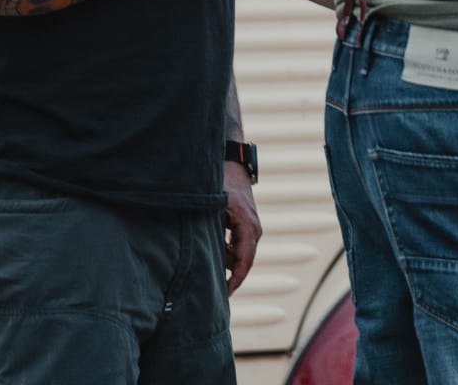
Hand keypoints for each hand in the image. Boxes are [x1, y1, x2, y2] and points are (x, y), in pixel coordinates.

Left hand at [222, 159, 261, 295]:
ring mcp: (250, 226)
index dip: (235, 280)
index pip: (245, 261)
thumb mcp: (213, 206)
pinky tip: (213, 263)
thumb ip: (210, 230)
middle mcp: (253, 228)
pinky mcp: (244, 223)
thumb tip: (203, 255)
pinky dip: (227, 256)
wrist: (230, 160)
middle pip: (244, 261)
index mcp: (248, 226)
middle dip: (231, 279)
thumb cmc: (221, 181)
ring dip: (227, 267)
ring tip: (210, 283)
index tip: (225, 295)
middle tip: (214, 298)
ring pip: (240, 254)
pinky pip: (238, 246)